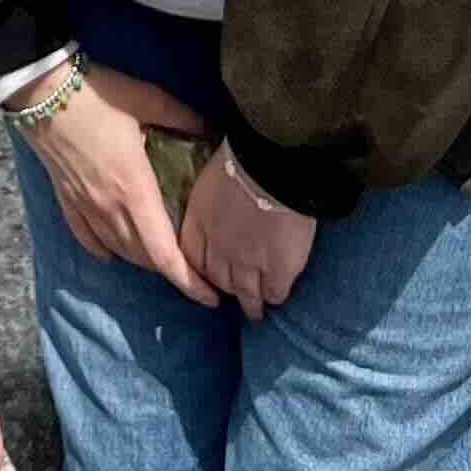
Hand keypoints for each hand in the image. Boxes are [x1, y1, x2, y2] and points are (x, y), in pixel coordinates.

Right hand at [22, 71, 218, 308]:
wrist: (40, 90)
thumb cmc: (97, 95)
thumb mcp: (148, 100)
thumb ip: (184, 119)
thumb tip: (216, 132)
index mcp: (135, 190)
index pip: (165, 254)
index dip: (190, 282)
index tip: (213, 297)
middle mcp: (109, 208)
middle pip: (145, 258)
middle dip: (173, 270)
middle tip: (197, 267)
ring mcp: (84, 206)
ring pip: (119, 251)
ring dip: (144, 260)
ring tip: (164, 257)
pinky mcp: (65, 199)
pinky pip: (88, 239)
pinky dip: (106, 250)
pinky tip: (113, 252)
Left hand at [180, 150, 316, 320]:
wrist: (273, 169)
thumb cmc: (242, 159)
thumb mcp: (212, 176)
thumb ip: (212, 197)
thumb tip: (219, 195)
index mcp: (198, 223)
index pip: (192, 256)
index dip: (201, 267)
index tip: (208, 272)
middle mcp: (218, 250)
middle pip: (218, 278)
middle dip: (225, 286)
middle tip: (233, 292)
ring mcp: (247, 265)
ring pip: (245, 294)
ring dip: (250, 304)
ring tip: (255, 311)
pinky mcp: (277, 272)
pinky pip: (274, 293)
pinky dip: (274, 297)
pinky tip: (276, 298)